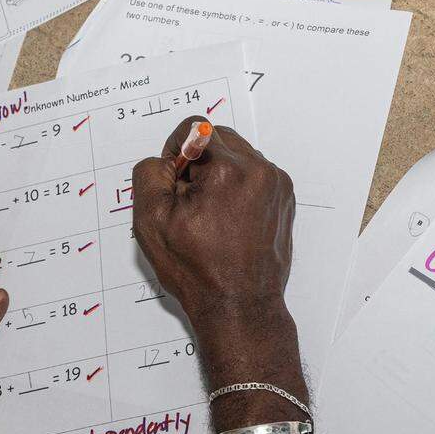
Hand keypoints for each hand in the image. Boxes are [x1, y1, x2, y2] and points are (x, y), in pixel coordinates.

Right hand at [132, 117, 294, 318]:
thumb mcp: (152, 220)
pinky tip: (228, 219)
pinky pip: (255, 175)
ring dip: (219, 173)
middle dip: (198, 161)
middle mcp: (260, 172)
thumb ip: (151, 173)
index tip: (174, 183)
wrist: (240, 305)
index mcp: (229, 171)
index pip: (194, 128)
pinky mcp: (284, 199)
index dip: (175, 153)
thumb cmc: (199, 271)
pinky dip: (238, 187)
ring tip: (210, 214)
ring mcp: (277, 185)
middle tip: (189, 201)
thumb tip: (167, 159)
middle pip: (219, 137)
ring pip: (238, 155)